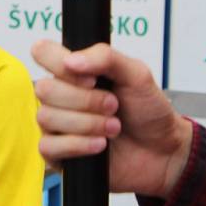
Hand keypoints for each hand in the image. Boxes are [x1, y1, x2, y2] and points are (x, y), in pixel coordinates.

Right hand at [31, 40, 192, 199]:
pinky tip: (100, 145)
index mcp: (71, 72)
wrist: (163, 151)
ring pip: (46, 117)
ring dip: (87, 123)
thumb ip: (105, 57)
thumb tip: (70, 60)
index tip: (91, 78)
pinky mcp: (56, 153)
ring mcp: (55, 124)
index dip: (60, 63)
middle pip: (44, 89)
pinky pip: (48, 146)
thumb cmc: (147, 111)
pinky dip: (78, 145)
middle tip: (113, 106)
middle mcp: (58, 96)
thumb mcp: (137, 74)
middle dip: (85, 100)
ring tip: (113, 127)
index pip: (42, 53)